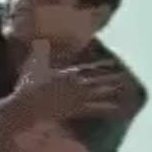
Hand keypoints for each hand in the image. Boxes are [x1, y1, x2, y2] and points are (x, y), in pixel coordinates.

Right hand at [9, 40, 139, 124]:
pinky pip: (95, 109)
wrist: (28, 106)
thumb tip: (39, 42)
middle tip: (122, 75)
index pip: (88, 67)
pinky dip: (106, 108)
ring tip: (123, 88)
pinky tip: (117, 109)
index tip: (112, 62)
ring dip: (111, 90)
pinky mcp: (76, 110)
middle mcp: (76, 84)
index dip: (101, 65)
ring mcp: (77, 97)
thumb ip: (39, 53)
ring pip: (99, 93)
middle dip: (110, 77)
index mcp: (68, 73)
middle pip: (98, 79)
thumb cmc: (28, 86)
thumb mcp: (33, 66)